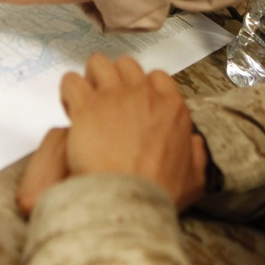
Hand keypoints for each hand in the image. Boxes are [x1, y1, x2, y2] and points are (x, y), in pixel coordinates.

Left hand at [17, 55, 206, 214]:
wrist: (128, 201)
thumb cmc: (157, 194)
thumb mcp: (193, 180)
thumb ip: (196, 156)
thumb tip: (193, 143)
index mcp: (171, 109)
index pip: (157, 77)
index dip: (141, 88)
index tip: (132, 105)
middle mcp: (144, 95)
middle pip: (126, 65)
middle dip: (114, 78)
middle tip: (105, 102)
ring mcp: (115, 97)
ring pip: (98, 64)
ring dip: (90, 78)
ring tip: (85, 101)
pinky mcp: (87, 106)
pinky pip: (71, 81)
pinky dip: (68, 91)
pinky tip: (69, 109)